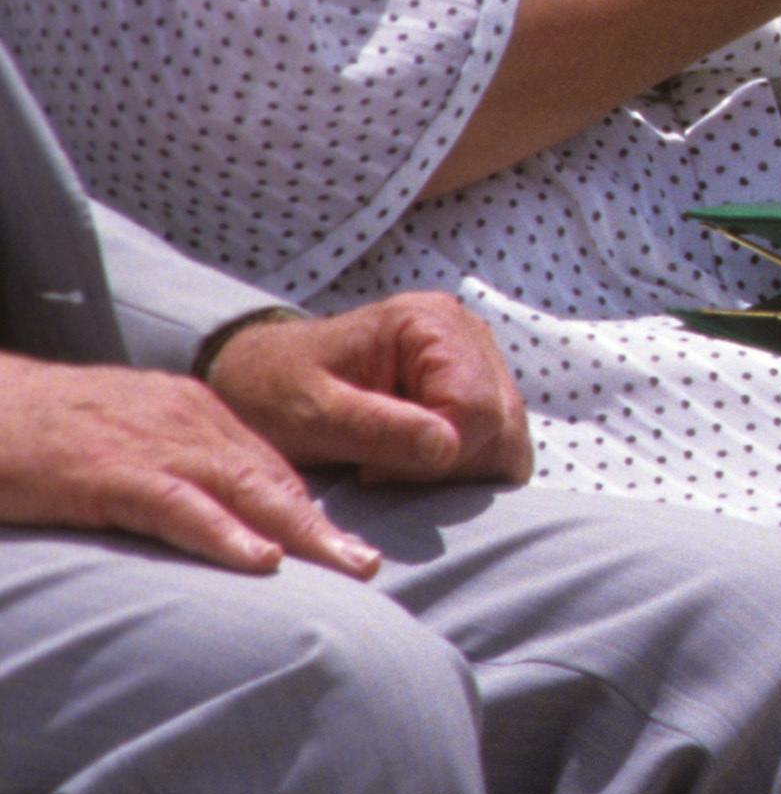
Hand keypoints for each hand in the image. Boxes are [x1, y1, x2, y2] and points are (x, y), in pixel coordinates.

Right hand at [0, 357, 382, 576]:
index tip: (347, 551)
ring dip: (298, 532)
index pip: (268, 467)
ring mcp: (150, 444)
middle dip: (323, 525)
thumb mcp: (126, 441)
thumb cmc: (47, 431)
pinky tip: (257, 559)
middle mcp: (186, 421)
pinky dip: (221, 532)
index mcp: (193, 412)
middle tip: (371, 567)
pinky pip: (176, 505)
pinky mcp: (107, 472)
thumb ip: (175, 471)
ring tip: (345, 568)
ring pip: (241, 489)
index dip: (309, 511)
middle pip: (270, 478)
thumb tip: (220, 520)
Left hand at [206, 297, 532, 485]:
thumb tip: (449, 446)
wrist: (261, 380)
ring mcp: (476, 362)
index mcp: (430, 324)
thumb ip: (379, 428)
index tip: (373, 467)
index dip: (435, 456)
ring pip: (508, 440)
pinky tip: (412, 462)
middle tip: (382, 469)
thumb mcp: (313, 414)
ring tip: (394, 465)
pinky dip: (462, 468)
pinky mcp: (475, 390)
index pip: (476, 408)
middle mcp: (466, 334)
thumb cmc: (277, 391)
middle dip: (449, 465)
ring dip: (457, 469)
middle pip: (502, 425)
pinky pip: (499, 445)